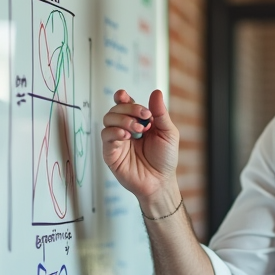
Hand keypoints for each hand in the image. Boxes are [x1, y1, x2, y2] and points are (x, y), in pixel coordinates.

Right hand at [101, 89, 179, 210]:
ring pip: (108, 119)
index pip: (125, 104)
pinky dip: (115, 132)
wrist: (160, 182)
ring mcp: (117, 140)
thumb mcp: (168, 132)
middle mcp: (125, 128)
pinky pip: (106, 136)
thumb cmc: (164, 158)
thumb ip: (160, 113)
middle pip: (116, 109)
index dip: (122, 97)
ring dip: (123, 120)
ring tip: (137, 130)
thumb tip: (156, 92)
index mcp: (138, 121)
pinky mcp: (111, 153)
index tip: (124, 95)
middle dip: (129, 110)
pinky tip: (126, 136)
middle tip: (144, 118)